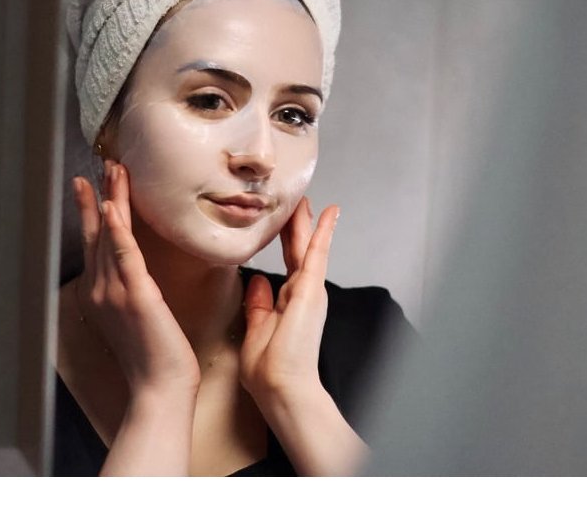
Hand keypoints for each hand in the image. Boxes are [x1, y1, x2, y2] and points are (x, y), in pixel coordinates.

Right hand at [72, 162, 199, 397]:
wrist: (159, 387)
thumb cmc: (154, 356)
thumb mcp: (136, 316)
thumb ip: (131, 290)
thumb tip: (136, 272)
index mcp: (100, 294)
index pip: (96, 243)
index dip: (94, 212)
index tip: (92, 185)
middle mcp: (101, 289)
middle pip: (98, 233)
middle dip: (98, 196)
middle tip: (101, 164)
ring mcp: (115, 291)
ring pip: (110, 236)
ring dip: (111, 200)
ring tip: (113, 171)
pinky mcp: (136, 295)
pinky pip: (125, 256)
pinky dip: (118, 231)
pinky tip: (115, 208)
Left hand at [239, 197, 338, 405]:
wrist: (281, 388)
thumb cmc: (269, 370)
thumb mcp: (255, 329)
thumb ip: (259, 304)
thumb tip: (257, 279)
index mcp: (287, 302)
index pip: (286, 263)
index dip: (284, 239)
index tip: (282, 221)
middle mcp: (301, 293)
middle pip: (297, 249)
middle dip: (297, 223)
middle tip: (297, 198)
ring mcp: (309, 290)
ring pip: (306, 245)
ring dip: (307, 220)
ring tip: (308, 197)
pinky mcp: (312, 289)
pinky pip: (318, 253)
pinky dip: (324, 231)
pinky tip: (330, 212)